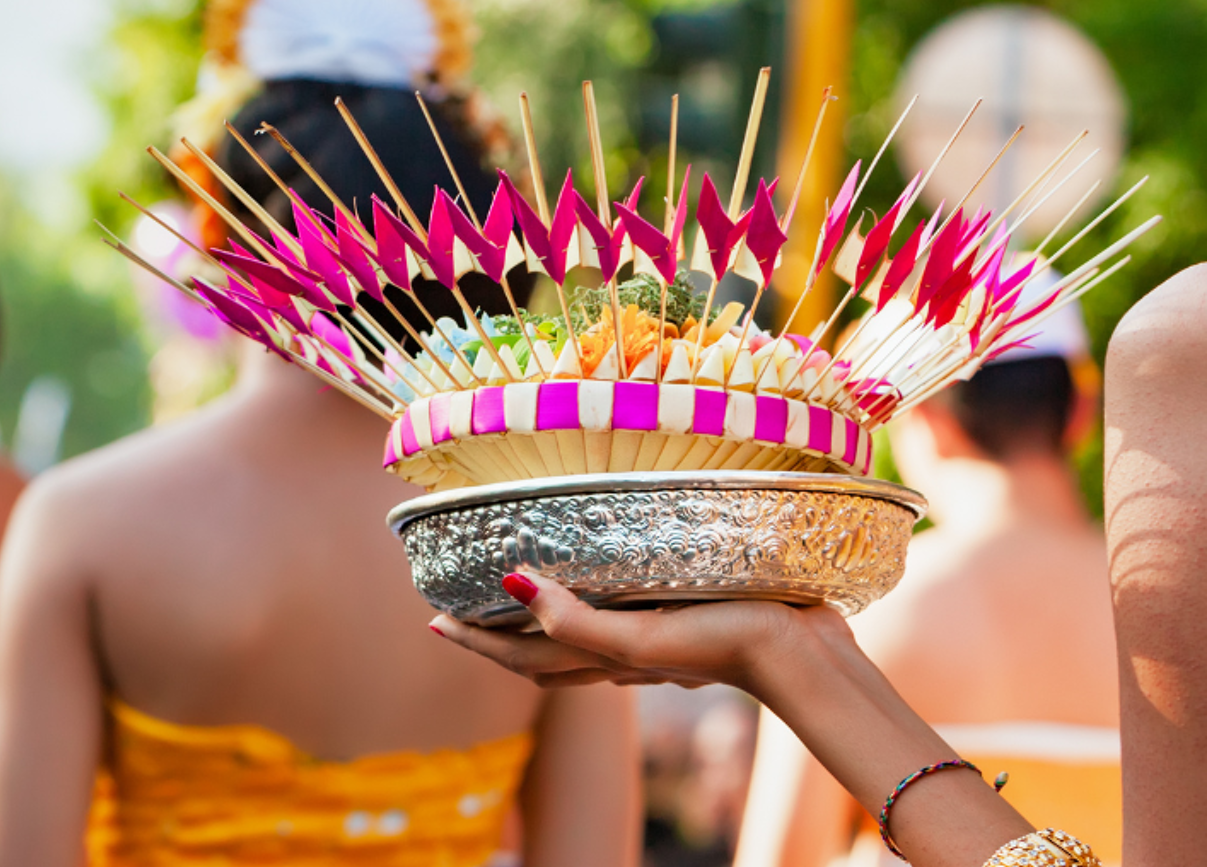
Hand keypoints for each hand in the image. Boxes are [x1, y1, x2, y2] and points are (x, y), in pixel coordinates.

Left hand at [429, 572, 851, 694]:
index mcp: (604, 660)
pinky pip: (623, 621)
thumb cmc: (725, 644)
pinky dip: (595, 609)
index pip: (520, 655)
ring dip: (544, 622)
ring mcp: (655, 643)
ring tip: (520, 591)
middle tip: (463, 607)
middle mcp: (622, 656)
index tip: (434, 619)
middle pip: (542, 653)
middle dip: (498, 635)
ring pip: (581, 640)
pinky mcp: (685, 623)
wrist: (806, 659)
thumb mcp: (642, 638)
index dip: (475, 640)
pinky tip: (606, 584)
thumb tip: (512, 583)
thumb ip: (576, 621)